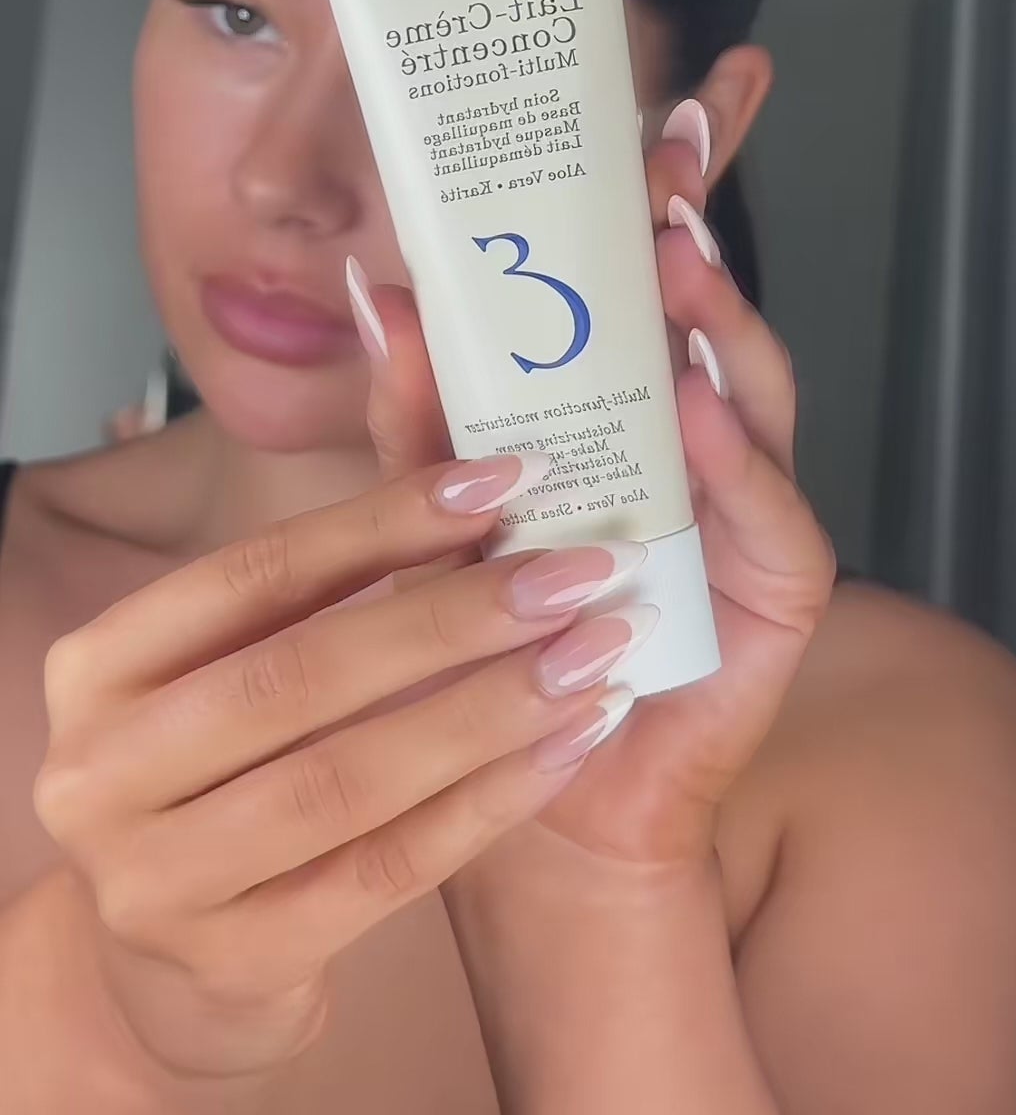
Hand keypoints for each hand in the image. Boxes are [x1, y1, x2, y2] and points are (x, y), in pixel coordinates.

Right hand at [32, 460, 645, 1080]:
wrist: (178, 964)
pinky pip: (390, 869)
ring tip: (599, 651)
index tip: (506, 479)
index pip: (254, 575)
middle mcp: (103, 772)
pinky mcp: (236, 964)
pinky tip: (573, 744)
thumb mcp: (240, 661)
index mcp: (100, 666)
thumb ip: (327, 561)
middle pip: (304, 675)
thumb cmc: (227, 768)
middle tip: (581, 571)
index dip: (383, 522)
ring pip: (353, 778)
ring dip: (494, 707)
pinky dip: (492, 800)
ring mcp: (159, 882)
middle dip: (458, 616)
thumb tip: (416, 368)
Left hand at [361, 98, 835, 874]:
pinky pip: (769, 509)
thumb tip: (376, 290)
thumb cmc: (498, 635)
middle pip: (708, 311)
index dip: (665, 194)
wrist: (544, 791)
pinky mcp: (779, 581)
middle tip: (667, 164)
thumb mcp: (437, 509)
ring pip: (752, 390)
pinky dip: (735, 459)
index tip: (654, 111)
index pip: (650, 280)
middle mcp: (697, 431)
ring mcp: (748, 499)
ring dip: (717, 322)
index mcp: (625, 399)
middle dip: (694, 231)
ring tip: (676, 262)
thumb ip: (417, 409)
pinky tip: (698, 410)